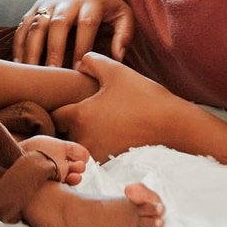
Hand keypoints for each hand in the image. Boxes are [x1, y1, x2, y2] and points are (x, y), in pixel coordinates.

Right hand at [13, 0, 133, 67]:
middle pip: (58, 23)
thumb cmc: (103, 6)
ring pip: (37, 25)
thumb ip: (124, 34)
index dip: (82, 47)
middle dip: (54, 49)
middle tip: (52, 73)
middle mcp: (67, 2)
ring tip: (31, 72)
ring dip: (32, 49)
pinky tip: (19, 64)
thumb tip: (117, 58)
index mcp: (90, 3)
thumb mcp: (122, 14)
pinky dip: (19, 46)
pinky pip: (22, 27)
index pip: (86, 24)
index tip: (79, 70)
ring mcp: (47, 5)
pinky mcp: (33, 10)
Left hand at [51, 53, 181, 161]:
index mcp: (79, 116)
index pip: (53, 115)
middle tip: (79, 112)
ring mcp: (96, 154)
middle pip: (61, 133)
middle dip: (65, 124)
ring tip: (95, 123)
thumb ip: (91, 62)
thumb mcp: (116, 71)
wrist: (173, 127)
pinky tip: (109, 134)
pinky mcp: (109, 164)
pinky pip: (92, 155)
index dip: (55, 107)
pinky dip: (94, 147)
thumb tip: (78, 64)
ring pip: (76, 146)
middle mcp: (83, 139)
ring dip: (80, 137)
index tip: (64, 101)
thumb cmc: (144, 97)